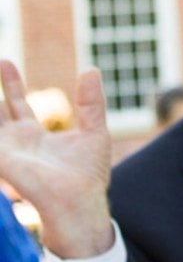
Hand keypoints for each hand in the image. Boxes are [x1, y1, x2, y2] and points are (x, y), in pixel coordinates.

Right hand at [0, 60, 114, 257]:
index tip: (5, 60)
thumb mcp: (94, 131)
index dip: (11, 82)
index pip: (16, 103)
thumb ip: (91, 103)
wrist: (80, 201)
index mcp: (33, 135)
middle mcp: (15, 142)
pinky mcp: (1, 160)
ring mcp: (5, 151)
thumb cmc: (88, 174)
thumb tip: (91, 70)